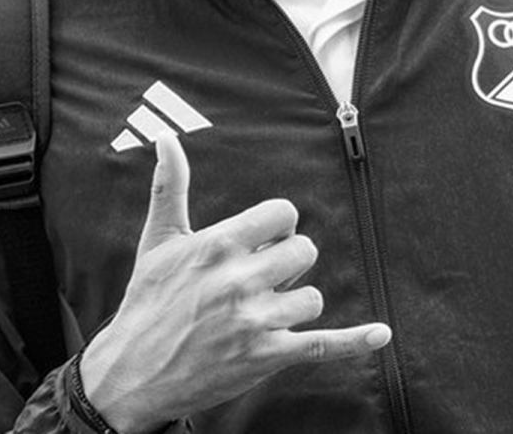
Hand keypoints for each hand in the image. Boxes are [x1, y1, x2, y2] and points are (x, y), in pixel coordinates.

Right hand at [78, 131, 390, 429]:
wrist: (131, 374)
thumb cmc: (147, 301)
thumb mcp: (158, 241)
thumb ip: (170, 186)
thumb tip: (166, 138)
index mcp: (219, 244)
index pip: (284, 213)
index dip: (278, 225)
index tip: (262, 240)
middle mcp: (239, 280)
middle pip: (304, 251)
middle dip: (287, 262)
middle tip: (259, 278)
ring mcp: (255, 321)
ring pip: (311, 296)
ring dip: (293, 303)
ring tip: (260, 311)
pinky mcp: (266, 357)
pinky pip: (323, 345)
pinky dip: (355, 341)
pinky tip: (381, 333)